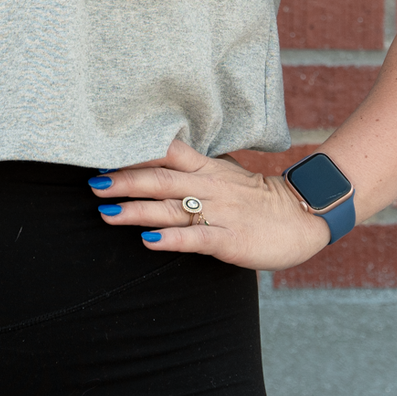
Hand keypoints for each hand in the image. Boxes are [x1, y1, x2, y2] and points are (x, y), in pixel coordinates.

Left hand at [91, 137, 332, 271]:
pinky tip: (148, 241)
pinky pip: (196, 238)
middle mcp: (209, 187)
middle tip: (93, 182)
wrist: (303, 217)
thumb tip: (157, 159)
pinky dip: (171, 239)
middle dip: (125, 181)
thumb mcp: (224, 174)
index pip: (167, 154)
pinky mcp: (229, 239)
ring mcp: (219, 213)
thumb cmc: (258, 200)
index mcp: (207, 169)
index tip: (102, 153)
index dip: (135, 154)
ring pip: (171, 209)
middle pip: (160, 180)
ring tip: (106, 213)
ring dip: (136, 211)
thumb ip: (193, 168)